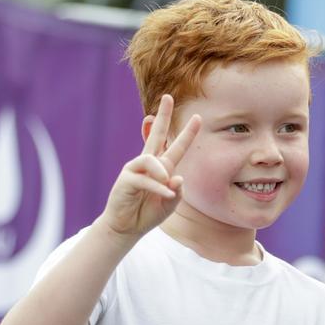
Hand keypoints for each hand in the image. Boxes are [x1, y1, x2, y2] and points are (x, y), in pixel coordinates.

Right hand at [99, 94, 199, 237]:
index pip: (176, 146)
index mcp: (162, 167)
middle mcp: (149, 164)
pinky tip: (166, 194)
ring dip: (162, 174)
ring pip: (152, 160)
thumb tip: (177, 177)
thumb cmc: (149, 213)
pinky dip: (158, 187)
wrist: (127, 227)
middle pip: (156, 135)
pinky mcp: (126, 179)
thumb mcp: (171, 203)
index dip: (187, 133)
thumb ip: (177, 191)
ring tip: (168, 188)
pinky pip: (146, 179)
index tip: (198, 117)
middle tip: (168, 97)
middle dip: (163, 116)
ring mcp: (136, 169)